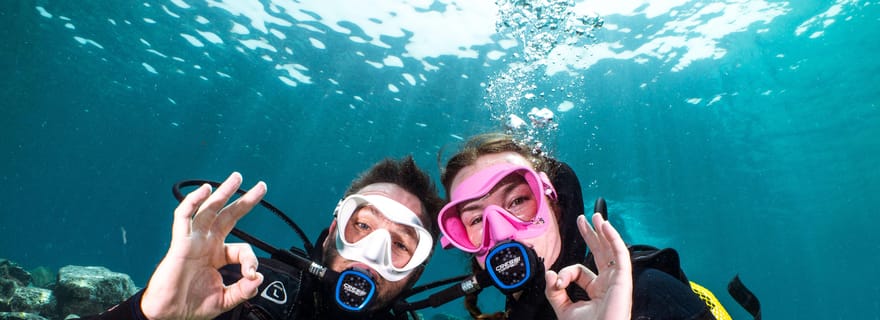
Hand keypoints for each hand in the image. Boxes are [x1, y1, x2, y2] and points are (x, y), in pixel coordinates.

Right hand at [141, 172, 265, 319]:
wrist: (168, 315)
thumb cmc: (191, 305)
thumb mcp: (225, 299)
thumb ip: (243, 290)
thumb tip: (258, 279)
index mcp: (218, 255)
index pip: (242, 248)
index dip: (251, 260)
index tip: (252, 275)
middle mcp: (207, 243)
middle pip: (229, 215)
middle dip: (245, 200)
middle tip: (261, 186)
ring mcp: (193, 241)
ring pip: (209, 210)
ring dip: (223, 193)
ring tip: (237, 178)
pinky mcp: (180, 243)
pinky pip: (184, 217)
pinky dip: (193, 202)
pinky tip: (204, 190)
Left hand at [544, 213, 631, 319]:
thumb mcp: (563, 309)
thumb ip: (554, 291)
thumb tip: (549, 272)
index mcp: (596, 290)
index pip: (580, 270)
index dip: (566, 272)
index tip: (557, 281)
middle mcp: (608, 284)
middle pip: (600, 253)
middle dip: (591, 235)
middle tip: (583, 219)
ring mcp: (617, 281)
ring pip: (612, 250)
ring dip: (604, 232)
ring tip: (596, 216)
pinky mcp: (623, 280)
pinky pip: (621, 254)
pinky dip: (614, 238)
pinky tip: (605, 226)